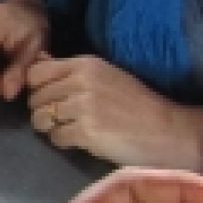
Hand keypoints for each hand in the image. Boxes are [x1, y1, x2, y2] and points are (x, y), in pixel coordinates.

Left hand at [25, 55, 202, 171]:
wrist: (166, 130)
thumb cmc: (135, 104)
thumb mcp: (104, 76)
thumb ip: (69, 71)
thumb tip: (38, 61)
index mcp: (85, 64)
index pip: (36, 72)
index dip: (36, 88)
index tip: (48, 98)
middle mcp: (81, 81)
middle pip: (36, 97)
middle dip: (43, 110)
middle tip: (61, 119)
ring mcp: (83, 106)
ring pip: (41, 118)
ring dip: (50, 127)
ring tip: (68, 129)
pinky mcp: (87, 131)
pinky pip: (56, 137)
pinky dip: (63, 141)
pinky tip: (80, 140)